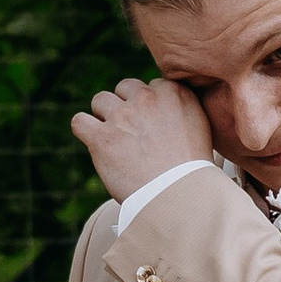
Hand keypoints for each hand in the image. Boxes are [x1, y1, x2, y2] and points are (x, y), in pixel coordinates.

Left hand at [71, 74, 210, 201]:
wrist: (179, 195)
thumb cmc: (191, 170)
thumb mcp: (201, 127)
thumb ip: (182, 109)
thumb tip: (165, 107)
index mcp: (174, 93)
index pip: (151, 86)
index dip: (149, 106)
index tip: (152, 126)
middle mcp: (147, 98)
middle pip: (125, 88)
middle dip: (126, 107)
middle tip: (133, 134)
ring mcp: (122, 116)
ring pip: (101, 100)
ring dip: (105, 117)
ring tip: (115, 140)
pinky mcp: (102, 137)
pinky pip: (80, 121)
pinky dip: (84, 130)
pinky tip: (94, 142)